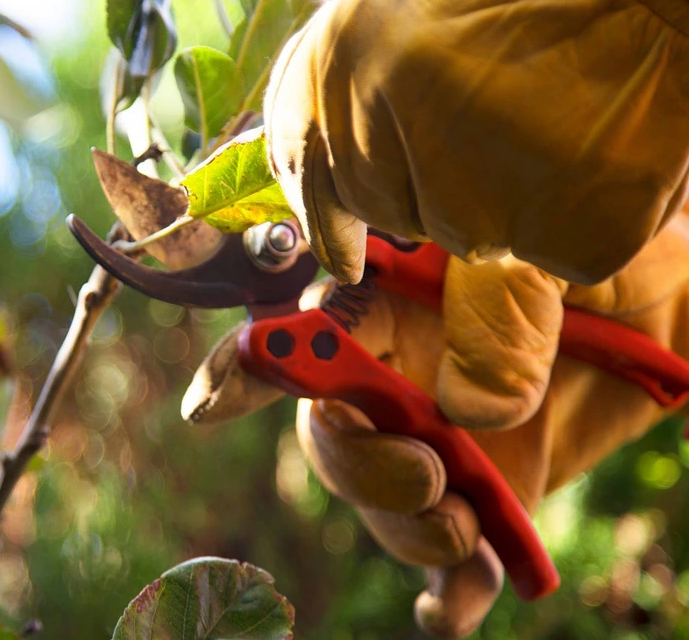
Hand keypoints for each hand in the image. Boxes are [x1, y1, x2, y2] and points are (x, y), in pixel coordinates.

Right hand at [182, 211, 688, 636]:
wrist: (671, 308)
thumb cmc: (609, 255)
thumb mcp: (560, 257)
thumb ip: (502, 312)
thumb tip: (461, 413)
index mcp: (392, 303)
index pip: (304, 334)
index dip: (250, 370)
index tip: (215, 406)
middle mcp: (396, 377)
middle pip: (329, 434)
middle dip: (360, 466)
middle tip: (426, 471)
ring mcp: (435, 441)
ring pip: (380, 502)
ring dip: (407, 526)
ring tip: (465, 520)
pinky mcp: (484, 496)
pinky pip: (448, 560)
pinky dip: (448, 592)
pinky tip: (455, 609)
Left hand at [263, 0, 688, 286]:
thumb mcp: (412, 10)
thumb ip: (359, 91)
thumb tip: (334, 181)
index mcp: (344, 51)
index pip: (311, 171)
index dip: (328, 222)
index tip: (343, 261)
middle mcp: (390, 117)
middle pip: (395, 213)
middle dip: (438, 188)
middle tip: (498, 125)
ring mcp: (473, 180)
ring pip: (473, 236)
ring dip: (510, 200)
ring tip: (557, 120)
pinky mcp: (558, 229)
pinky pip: (552, 252)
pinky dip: (577, 217)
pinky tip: (599, 150)